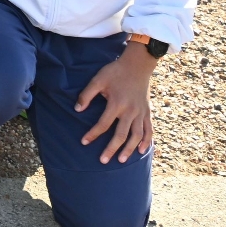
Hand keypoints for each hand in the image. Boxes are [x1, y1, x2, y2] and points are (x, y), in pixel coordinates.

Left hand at [76, 43, 156, 163]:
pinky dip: (146, 141)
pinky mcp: (148, 112)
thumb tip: (76, 109)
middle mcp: (130, 111)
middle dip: (111, 149)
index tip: (84, 142)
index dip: (93, 134)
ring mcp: (141, 113)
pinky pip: (149, 130)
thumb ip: (86, 94)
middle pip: (121, 135)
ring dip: (129, 149)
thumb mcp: (98, 79)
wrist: (137, 65)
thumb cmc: (115, 72)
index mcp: (117, 103)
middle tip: (103, 161)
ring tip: (122, 160)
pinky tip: (142, 151)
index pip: (103, 124)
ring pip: (136, 136)